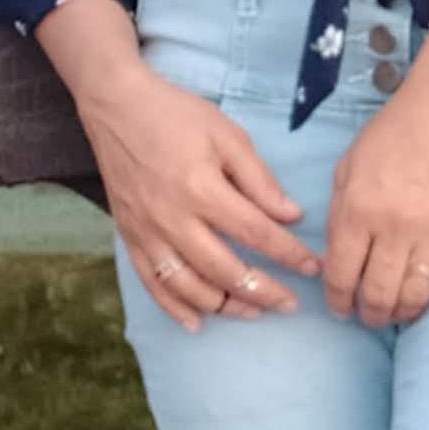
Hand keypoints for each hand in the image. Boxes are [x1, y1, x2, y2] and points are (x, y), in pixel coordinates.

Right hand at [69, 46, 319, 326]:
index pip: (255, 233)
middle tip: (290, 304)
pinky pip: (152, 283)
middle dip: (262, 292)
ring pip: (188, 286)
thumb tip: (291, 215)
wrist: (116, 107)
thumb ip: (259, 179)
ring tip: (253, 313)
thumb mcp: (227, 135)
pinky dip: (174, 307)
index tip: (312, 268)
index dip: (288, 254)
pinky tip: (197, 322)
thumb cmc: (176, 115)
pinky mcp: (130, 237)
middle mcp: (174, 218)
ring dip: (224, 306)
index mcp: (202, 188)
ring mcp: (148, 232)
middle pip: (224, 269)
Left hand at [323, 68, 428, 328]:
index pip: (342, 276)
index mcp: (357, 211)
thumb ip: (337, 217)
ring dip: (400, 311)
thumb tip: (335, 261)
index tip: (339, 307)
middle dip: (369, 314)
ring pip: (414, 296)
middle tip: (367, 316)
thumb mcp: (347, 168)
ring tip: (394, 311)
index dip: (337, 301)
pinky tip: (420, 288)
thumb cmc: (391, 133)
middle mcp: (394, 228)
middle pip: (378, 295)